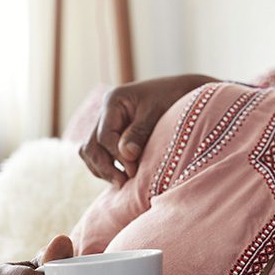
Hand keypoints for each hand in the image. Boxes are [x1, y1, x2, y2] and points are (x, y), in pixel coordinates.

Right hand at [79, 74, 214, 184]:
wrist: (184, 91)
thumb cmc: (172, 97)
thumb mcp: (157, 113)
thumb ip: (139, 133)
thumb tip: (126, 155)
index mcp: (113, 101)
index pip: (105, 136)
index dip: (117, 157)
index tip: (133, 171)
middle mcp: (105, 111)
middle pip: (90, 146)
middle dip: (104, 167)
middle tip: (122, 183)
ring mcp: (106, 123)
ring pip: (90, 151)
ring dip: (102, 169)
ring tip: (122, 183)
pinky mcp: (112, 133)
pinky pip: (100, 153)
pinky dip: (107, 166)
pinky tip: (122, 176)